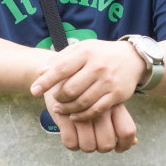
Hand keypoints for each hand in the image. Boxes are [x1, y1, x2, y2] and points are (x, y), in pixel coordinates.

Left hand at [29, 38, 144, 117]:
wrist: (132, 59)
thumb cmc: (100, 54)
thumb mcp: (81, 49)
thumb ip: (60, 59)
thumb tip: (40, 72)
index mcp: (86, 53)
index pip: (61, 69)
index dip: (45, 82)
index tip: (34, 91)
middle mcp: (97, 67)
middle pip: (70, 89)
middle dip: (58, 98)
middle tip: (54, 100)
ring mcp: (108, 82)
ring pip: (82, 102)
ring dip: (67, 109)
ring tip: (61, 108)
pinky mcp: (117, 95)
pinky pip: (96, 110)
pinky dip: (82, 116)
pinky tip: (74, 115)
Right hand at [44, 95, 137, 152]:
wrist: (63, 68)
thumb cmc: (90, 87)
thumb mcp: (107, 98)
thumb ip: (121, 120)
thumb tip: (135, 142)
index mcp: (114, 103)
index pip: (127, 131)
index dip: (125, 144)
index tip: (118, 148)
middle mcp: (100, 108)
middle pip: (107, 143)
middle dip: (101, 148)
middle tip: (96, 143)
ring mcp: (82, 113)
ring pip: (88, 145)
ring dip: (85, 146)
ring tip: (82, 139)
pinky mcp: (63, 114)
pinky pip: (70, 141)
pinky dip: (71, 143)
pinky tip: (71, 136)